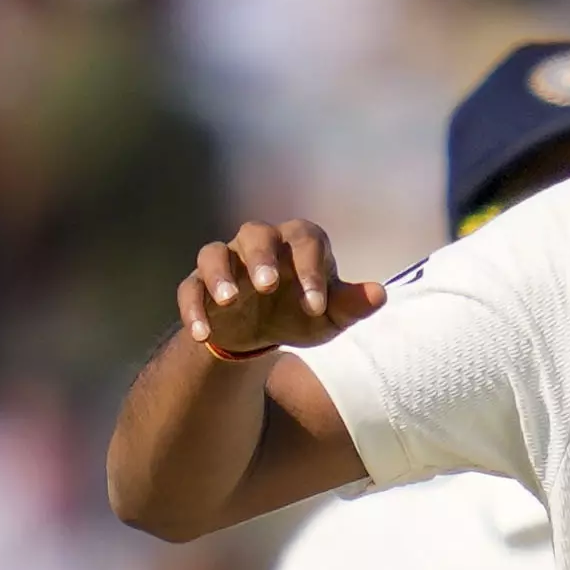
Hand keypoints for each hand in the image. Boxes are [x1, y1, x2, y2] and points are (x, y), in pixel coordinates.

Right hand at [181, 221, 385, 360]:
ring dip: (219, 274)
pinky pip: (190, 288)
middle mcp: (258, 244)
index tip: (315, 306)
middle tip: (268, 285)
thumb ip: (351, 305)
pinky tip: (202, 334)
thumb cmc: (299, 314)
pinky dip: (193, 308)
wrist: (259, 335)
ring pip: (215, 253)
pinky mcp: (199, 285)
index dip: (311, 270)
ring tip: (229, 301)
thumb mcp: (328, 317)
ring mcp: (226, 262)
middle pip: (256, 234)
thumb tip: (379, 294)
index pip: (305, 240)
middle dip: (261, 257)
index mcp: (296, 243)